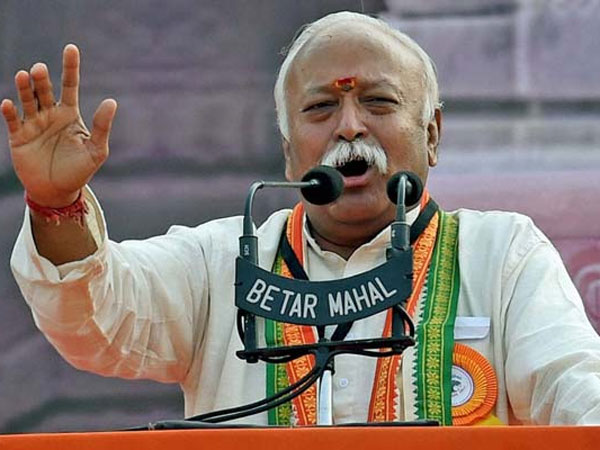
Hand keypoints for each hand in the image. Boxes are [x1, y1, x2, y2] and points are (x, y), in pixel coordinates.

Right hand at [1, 44, 116, 207]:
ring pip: (27, 100)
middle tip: (40, 70)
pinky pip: (13, 120)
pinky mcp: (19, 137)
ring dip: (24, 88)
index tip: (71, 48)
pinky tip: (9, 103)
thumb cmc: (80, 170)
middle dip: (42, 79)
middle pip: (45, 89)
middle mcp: (50, 114)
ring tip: (25, 76)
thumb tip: (112, 101)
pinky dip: (10, 111)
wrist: (58, 191)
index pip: (70, 85)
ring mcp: (33, 124)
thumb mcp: (96, 150)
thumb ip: (102, 126)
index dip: (70, 67)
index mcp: (70, 114)